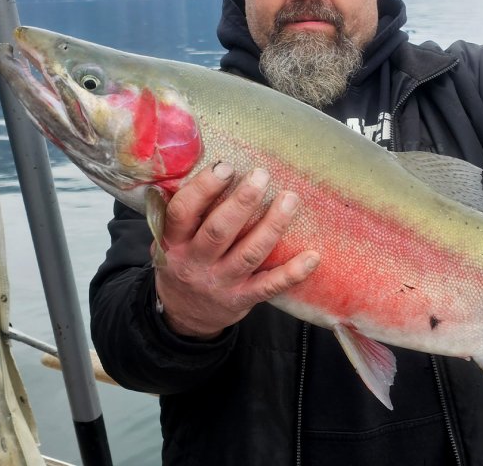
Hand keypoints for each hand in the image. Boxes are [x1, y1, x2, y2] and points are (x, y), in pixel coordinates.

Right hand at [153, 162, 319, 339]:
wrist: (183, 316)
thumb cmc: (182, 263)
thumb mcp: (170, 239)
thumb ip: (186, 212)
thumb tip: (212, 165)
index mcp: (174, 242)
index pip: (183, 212)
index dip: (203, 188)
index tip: (225, 167)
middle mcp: (196, 262)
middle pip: (219, 230)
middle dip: (243, 202)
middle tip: (262, 176)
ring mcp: (221, 282)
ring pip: (249, 253)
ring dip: (272, 225)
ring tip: (290, 199)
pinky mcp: (242, 298)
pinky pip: (270, 286)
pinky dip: (292, 273)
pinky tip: (312, 256)